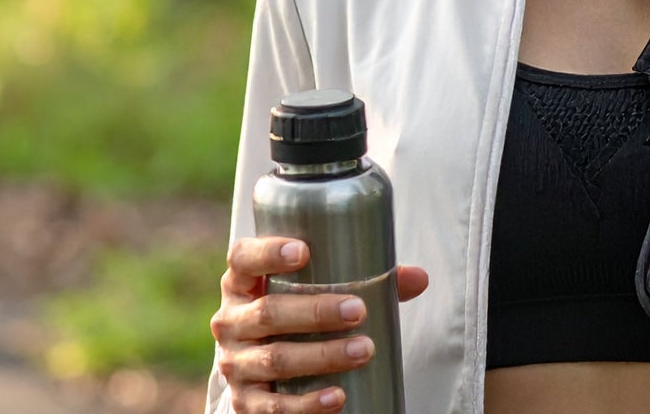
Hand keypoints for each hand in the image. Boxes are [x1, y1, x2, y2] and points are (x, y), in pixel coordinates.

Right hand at [210, 235, 429, 411]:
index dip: (268, 251)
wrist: (261, 371)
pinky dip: (307, 403)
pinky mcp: (245, 402)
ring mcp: (235, 363)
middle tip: (358, 310)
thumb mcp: (312, 293)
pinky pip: (274, 406)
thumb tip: (418, 278)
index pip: (243, 258)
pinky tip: (338, 395)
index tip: (304, 250)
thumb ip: (363, 280)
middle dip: (315, 311)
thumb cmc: (294, 317)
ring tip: (363, 350)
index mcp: (241, 283)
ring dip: (321, 356)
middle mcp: (230, 321)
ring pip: (274, 359)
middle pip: (267, 312)